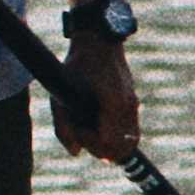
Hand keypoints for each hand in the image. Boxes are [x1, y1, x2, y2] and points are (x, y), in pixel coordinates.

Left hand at [57, 36, 140, 160]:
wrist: (98, 41)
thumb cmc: (76, 66)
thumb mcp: (60, 95)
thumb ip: (63, 126)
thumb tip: (75, 152)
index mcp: (113, 103)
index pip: (107, 143)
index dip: (89, 142)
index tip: (76, 127)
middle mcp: (128, 106)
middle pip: (121, 149)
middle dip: (99, 147)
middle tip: (82, 130)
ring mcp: (134, 106)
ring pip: (129, 144)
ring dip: (109, 144)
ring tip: (90, 127)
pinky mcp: (134, 104)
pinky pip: (131, 133)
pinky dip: (116, 136)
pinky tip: (98, 123)